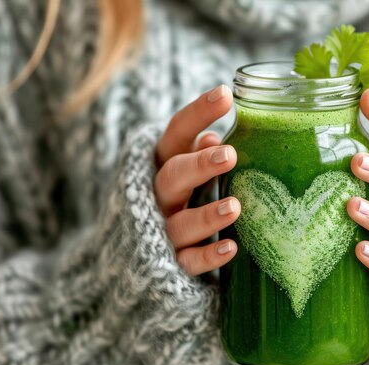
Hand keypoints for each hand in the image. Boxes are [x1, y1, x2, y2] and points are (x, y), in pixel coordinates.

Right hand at [155, 85, 240, 274]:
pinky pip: (188, 262)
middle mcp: (157, 198)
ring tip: (235, 207)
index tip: (225, 95)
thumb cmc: (176, 203)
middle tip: (229, 155)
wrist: (133, 259)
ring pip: (180, 224)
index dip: (197, 114)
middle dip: (198, 166)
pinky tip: (230, 248)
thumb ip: (196, 156)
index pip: (175, 135)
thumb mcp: (183, 175)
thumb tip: (213, 138)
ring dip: (206, 215)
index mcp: (162, 166)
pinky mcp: (172, 266)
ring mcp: (162, 233)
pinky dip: (207, 256)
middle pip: (172, 177)